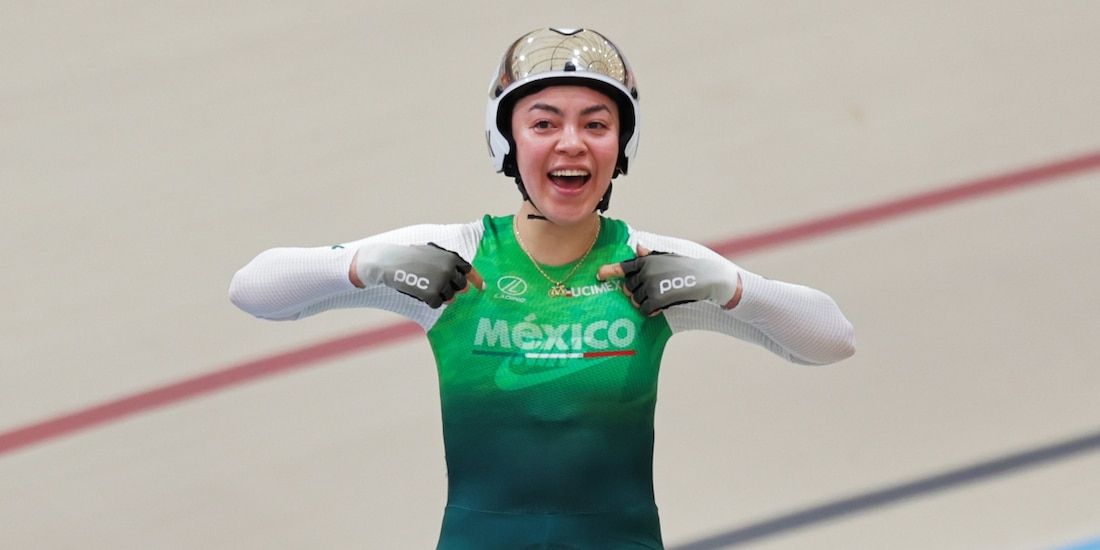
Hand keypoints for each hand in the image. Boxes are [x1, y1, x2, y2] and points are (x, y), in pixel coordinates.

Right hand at [351, 242, 483, 307]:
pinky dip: (430, 301)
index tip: (481, 287)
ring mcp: (442, 283)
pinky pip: (438, 304)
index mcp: (451, 257)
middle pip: (462, 287)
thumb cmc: (410, 257)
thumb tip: (464, 274)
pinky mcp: (433, 295)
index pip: (469, 271)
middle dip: (454, 289)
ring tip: (425, 286)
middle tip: (441, 286)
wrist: (391, 263)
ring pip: (451, 298)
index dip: (476, 279)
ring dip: (441, 296)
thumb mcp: (432, 251)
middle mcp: (450, 270)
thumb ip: (448, 261)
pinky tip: (420, 292)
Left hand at [597, 246, 740, 315]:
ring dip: (645, 303)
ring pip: (636, 300)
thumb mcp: (667, 258)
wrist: (706, 277)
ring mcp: (650, 284)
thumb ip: (650, 256)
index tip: (599, 274)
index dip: (609, 270)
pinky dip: (650, 311)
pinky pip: (645, 309)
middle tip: (650, 294)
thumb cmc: (687, 268)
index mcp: (647, 260)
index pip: (624, 266)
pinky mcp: (656, 298)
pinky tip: (659, 309)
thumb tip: (637, 247)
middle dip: (635, 293)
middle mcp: (645, 271)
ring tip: (659, 299)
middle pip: (628, 288)